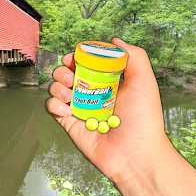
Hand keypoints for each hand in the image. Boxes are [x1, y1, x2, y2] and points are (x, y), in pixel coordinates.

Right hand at [46, 38, 170, 184]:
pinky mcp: (68, 122)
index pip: (85, 62)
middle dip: (63, 70)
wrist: (134, 154)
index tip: (76, 57)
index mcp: (107, 81)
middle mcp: (90, 93)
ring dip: (57, 86)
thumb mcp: (144, 81)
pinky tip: (67, 109)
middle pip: (65, 72)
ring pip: (55, 87)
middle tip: (72, 78)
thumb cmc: (143, 119)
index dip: (77, 56)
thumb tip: (114, 41)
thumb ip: (133, 55)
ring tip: (70, 96)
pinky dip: (54, 104)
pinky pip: (51, 107)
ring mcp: (78, 108)